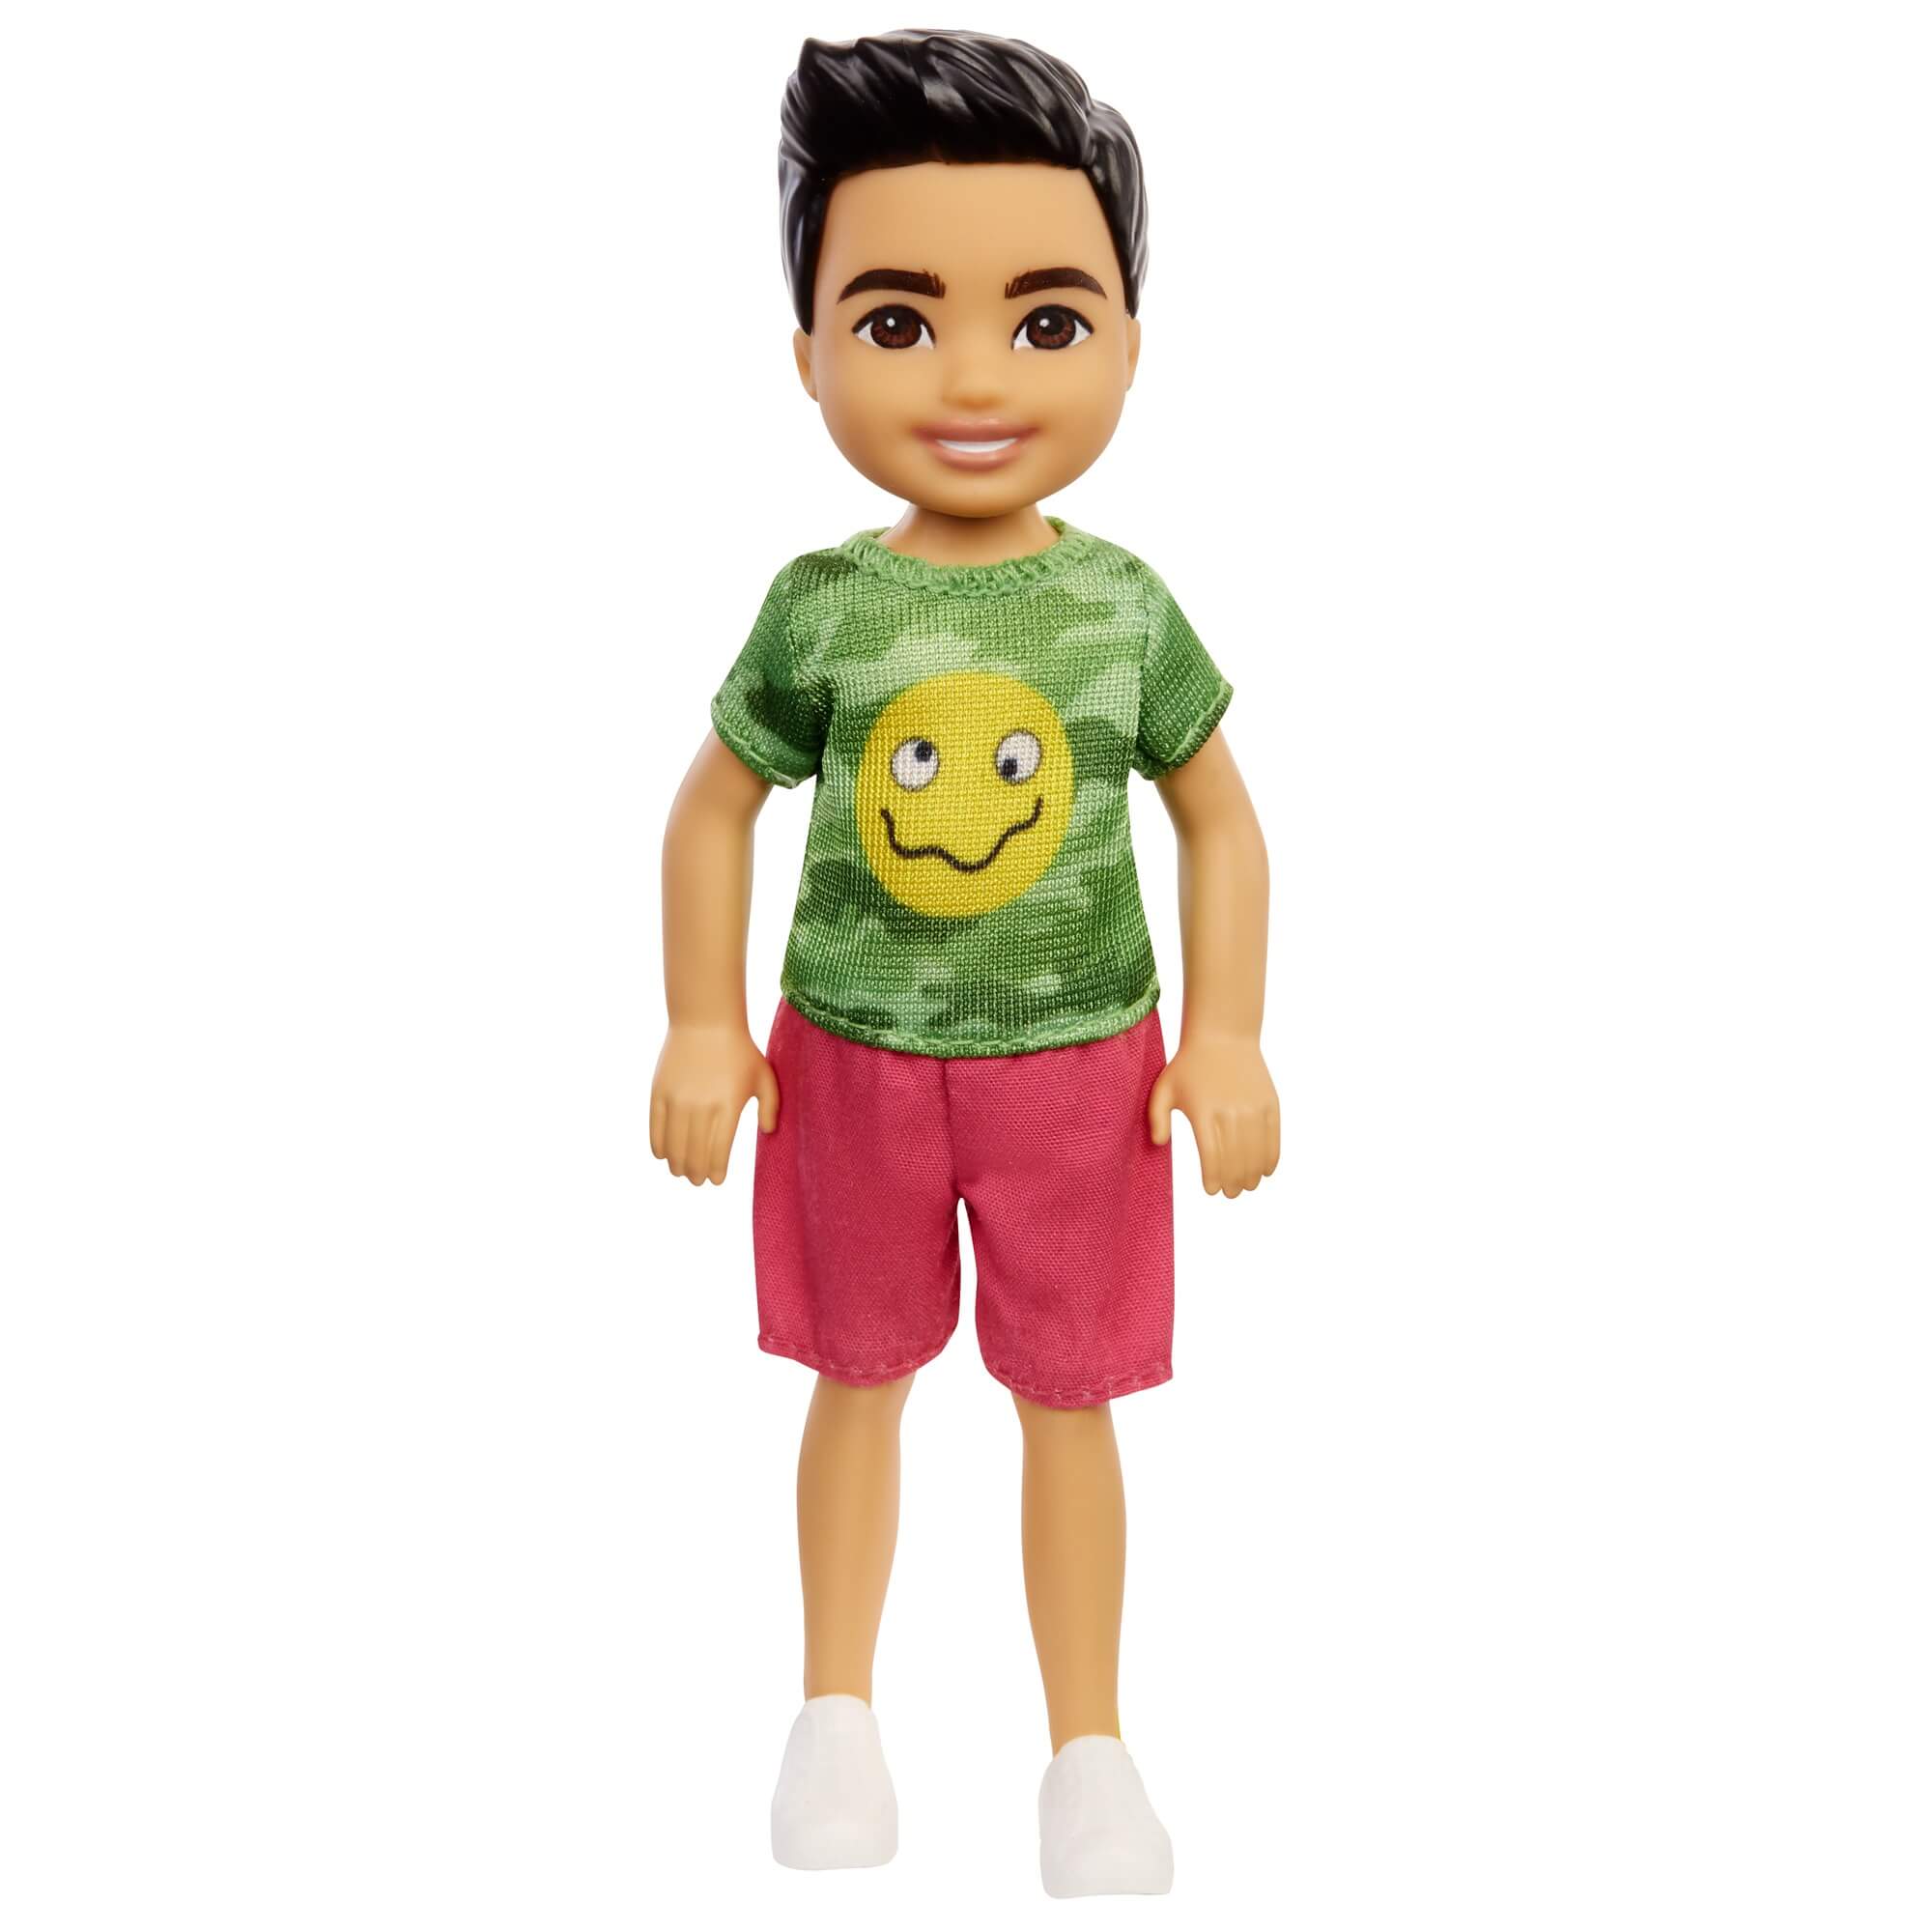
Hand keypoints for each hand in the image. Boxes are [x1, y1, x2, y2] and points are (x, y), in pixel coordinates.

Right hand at [649, 1023, 778, 1185]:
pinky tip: (663, 1155)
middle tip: (698, 1180)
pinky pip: (655, 1128)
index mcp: (728, 1105)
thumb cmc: (740, 1051)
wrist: (705, 1022)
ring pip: (673, 1145)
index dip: (716, 1171)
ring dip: (676, 1164)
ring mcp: (677, 1099)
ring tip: (681, 1172)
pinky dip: (658, 1146)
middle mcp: (701, 1106)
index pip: (718, 1151)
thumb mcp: (764, 1076)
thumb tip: (768, 1132)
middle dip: (696, 1173)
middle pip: (694, 1153)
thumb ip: (771, 1106)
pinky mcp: (658, 1092)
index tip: (716, 1180)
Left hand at [1148, 1034, 1279, 1197]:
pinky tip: (1265, 1171)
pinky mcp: (1270, 1103)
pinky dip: (1271, 1158)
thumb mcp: (1164, 1088)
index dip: (1213, 1178)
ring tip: (1246, 1186)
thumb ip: (1157, 1117)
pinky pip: (1273, 1138)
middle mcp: (1231, 1112)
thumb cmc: (1189, 1066)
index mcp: (1203, 1112)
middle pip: (1236, 1160)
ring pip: (1256, 1153)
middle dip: (1233, 1183)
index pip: (1211, 1156)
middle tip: (1230, 1193)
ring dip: (1252, 1175)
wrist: (1223, 1037)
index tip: (1211, 1191)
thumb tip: (1159, 1143)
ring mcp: (1253, 1108)